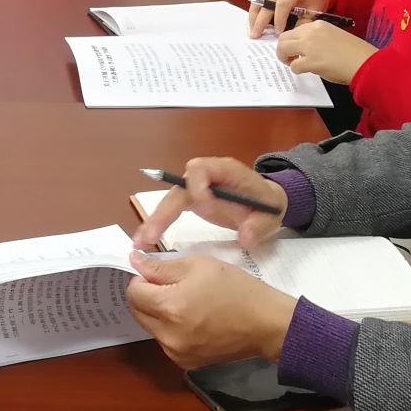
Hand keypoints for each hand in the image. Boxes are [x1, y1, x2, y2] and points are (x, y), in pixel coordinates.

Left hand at [125, 252, 298, 368]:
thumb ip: (161, 266)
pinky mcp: (187, 363)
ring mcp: (176, 353)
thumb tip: (134, 262)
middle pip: (137, 311)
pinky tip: (192, 319)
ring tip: (185, 301)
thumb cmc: (236, 289)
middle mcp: (167, 335)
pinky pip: (166, 341)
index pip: (133, 292)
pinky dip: (170, 329)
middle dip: (146, 296)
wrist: (267, 324)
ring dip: (158, 312)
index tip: (158, 272)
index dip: (142, 278)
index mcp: (169, 307)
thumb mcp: (198, 265)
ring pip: (150, 327)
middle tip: (170, 285)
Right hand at [131, 156, 287, 251]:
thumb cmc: (267, 205)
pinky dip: (158, 224)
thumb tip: (244, 237)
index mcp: (224, 169)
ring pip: (169, 200)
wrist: (265, 203)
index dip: (197, 186)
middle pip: (177, 189)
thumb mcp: (270, 215)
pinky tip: (145, 241)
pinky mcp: (191, 201)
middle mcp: (204, 176)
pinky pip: (171, 210)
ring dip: (154, 221)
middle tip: (150, 235)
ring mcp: (195, 188)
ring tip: (140, 242)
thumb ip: (259, 226)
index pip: (200, 169)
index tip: (201, 205)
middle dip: (163, 211)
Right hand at [248, 0, 332, 36]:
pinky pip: (257, 3)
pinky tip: (253, 25)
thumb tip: (293, 35)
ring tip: (252, 32)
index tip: (278, 33)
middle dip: (260, 21)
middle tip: (256, 35)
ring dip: (253, 18)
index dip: (278, 19)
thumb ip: (305, 22)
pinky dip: (254, 14)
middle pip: (266, 4)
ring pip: (258, 3)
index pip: (282, 4)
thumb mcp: (315, 9)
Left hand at [275, 21, 376, 85]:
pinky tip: (304, 71)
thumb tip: (304, 49)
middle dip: (282, 48)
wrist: (365, 62)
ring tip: (292, 63)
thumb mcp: (333, 36)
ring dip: (284, 58)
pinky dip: (296, 70)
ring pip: (283, 49)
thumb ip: (316, 39)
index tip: (294, 48)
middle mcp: (311, 32)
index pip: (295, 30)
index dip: (292, 40)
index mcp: (318, 25)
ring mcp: (310, 46)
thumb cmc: (354, 52)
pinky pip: (294, 66)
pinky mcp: (311, 62)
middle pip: (283, 37)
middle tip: (288, 57)